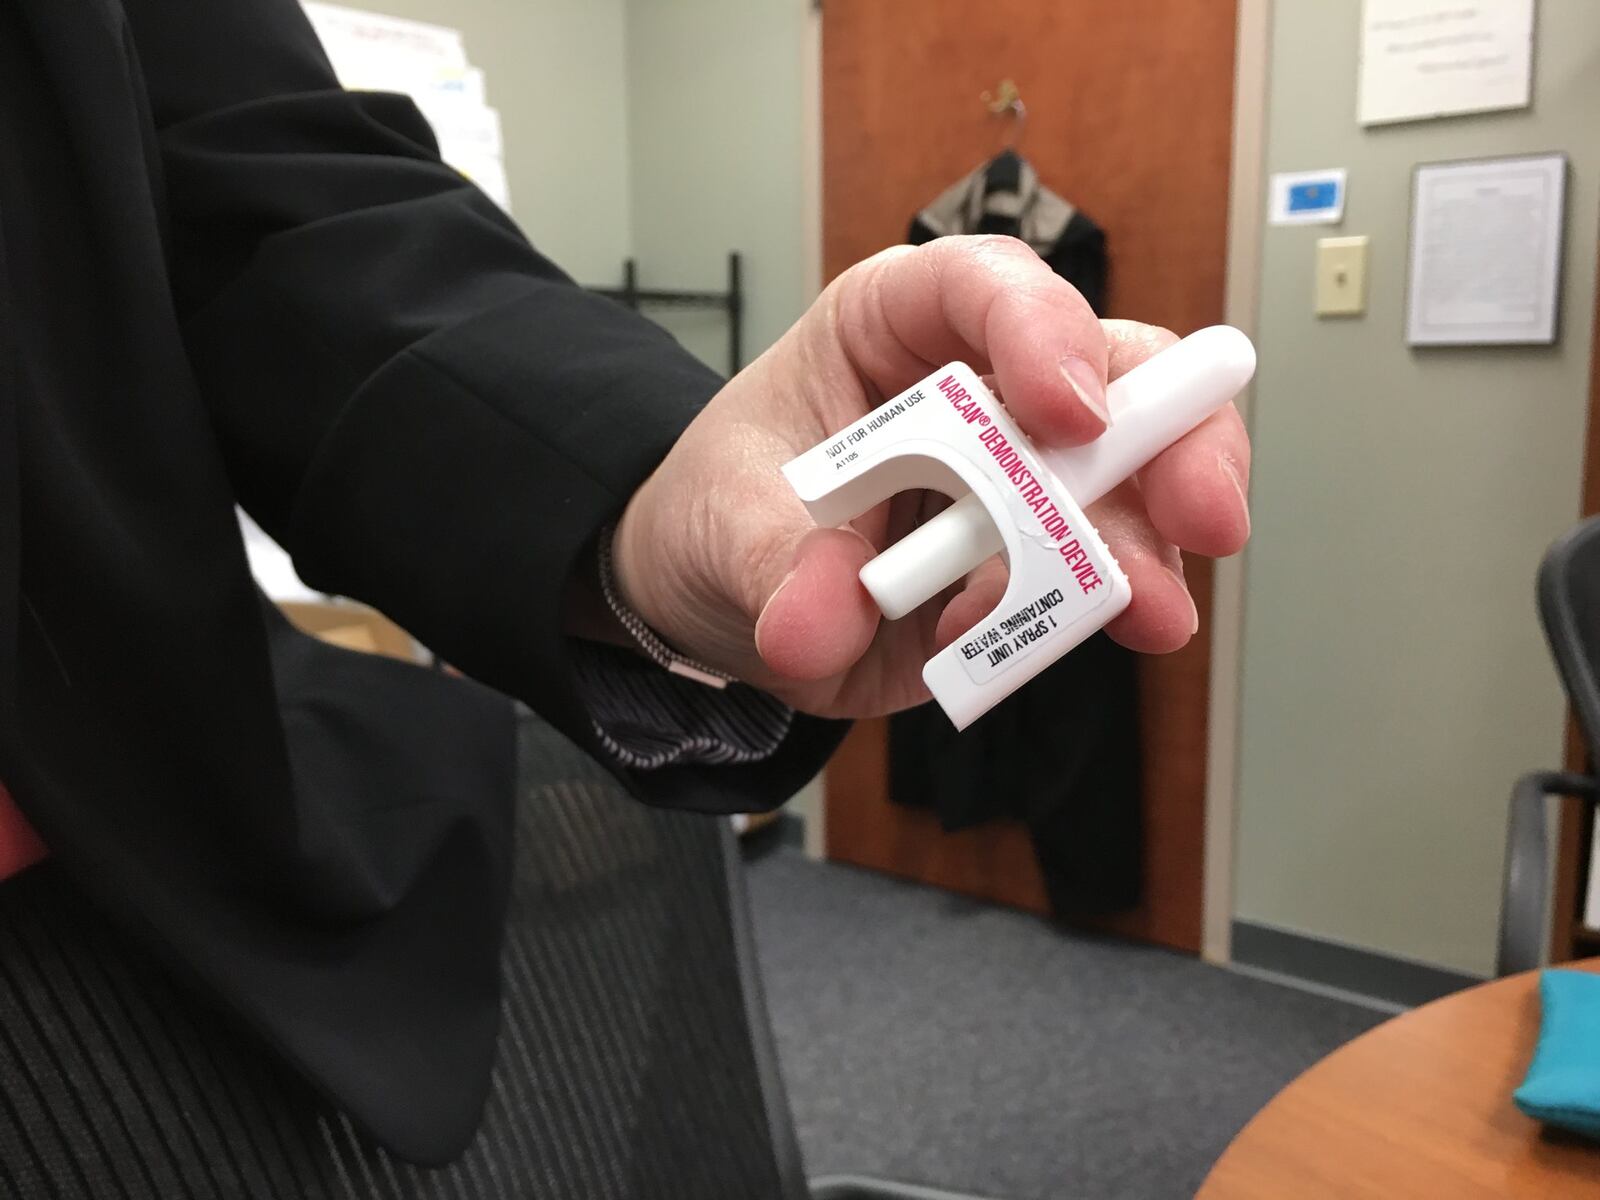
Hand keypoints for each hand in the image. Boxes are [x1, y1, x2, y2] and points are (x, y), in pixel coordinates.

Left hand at [612, 235, 1250, 718]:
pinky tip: (1049, 638)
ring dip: (1148, 548)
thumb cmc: (724, 507)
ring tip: (1149, 614)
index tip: (1070, 413)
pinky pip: (1090, 580)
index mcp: (898, 324)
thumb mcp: (721, 526)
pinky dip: (1090, 612)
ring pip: (1131, 485)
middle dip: (1173, 440)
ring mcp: (1021, 482)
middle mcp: (982, 389)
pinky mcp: (1032, 563)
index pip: (987, 287)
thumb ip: (771, 569)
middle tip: (1202, 512)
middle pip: (1116, 375)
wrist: (723, 599)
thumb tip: (822, 620)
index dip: (1044, 332)